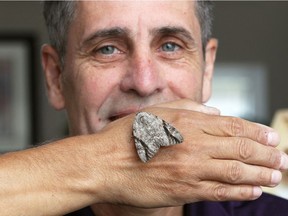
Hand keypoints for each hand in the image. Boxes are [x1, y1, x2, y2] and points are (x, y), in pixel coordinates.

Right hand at [95, 100, 287, 207]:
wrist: (105, 163)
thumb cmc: (128, 136)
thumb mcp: (157, 111)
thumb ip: (190, 108)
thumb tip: (215, 112)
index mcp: (187, 123)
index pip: (233, 125)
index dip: (257, 131)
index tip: (271, 136)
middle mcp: (193, 145)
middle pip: (240, 148)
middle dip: (266, 153)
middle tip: (282, 156)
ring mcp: (190, 170)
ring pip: (235, 171)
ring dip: (260, 173)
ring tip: (276, 174)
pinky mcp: (184, 190)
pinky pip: (218, 191)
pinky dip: (240, 191)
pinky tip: (253, 189)